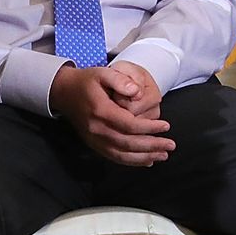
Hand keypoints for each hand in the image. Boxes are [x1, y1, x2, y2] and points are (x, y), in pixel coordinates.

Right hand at [49, 65, 174, 166]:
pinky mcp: (93, 144)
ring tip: (163, 156)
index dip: (149, 128)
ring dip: (144, 157)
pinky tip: (146, 161)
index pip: (130, 125)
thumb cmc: (86, 81)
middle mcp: (97, 129)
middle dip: (152, 146)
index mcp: (101, 111)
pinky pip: (114, 157)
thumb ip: (120, 80)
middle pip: (128, 143)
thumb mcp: (103, 73)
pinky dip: (131, 161)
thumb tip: (137, 92)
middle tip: (171, 145)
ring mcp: (94, 139)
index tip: (166, 126)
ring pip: (122, 154)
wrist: (64, 92)